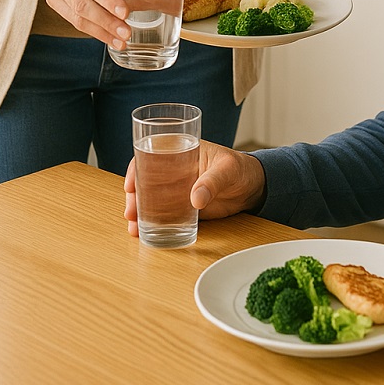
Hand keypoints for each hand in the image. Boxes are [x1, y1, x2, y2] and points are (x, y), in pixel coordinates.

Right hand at [22, 0, 130, 47]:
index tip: (124, 12)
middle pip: (82, 5)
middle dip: (106, 22)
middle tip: (126, 33)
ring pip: (76, 17)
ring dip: (100, 32)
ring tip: (120, 41)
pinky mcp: (51, 2)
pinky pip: (71, 19)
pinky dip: (90, 29)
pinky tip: (106, 36)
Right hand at [123, 141, 266, 235]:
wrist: (253, 188)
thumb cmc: (240, 169)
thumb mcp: (228, 170)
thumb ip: (212, 182)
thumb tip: (195, 200)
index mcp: (182, 151)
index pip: (152, 154)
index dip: (136, 168)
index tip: (130, 184)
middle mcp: (174, 170)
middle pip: (145, 180)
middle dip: (134, 196)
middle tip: (131, 213)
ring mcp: (178, 190)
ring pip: (151, 199)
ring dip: (140, 212)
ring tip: (134, 228)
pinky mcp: (184, 208)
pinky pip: (163, 214)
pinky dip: (152, 223)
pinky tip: (143, 233)